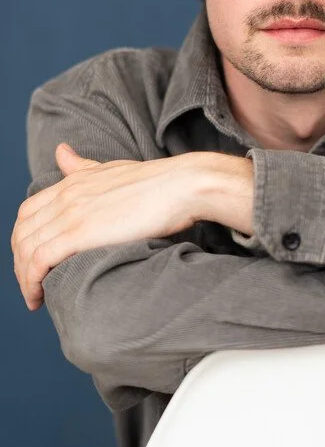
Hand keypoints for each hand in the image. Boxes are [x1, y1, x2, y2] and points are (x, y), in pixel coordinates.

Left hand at [12, 144, 206, 310]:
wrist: (182, 186)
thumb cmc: (159, 181)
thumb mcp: (112, 169)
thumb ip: (82, 166)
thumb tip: (61, 151)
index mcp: (73, 181)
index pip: (27, 212)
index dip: (24, 237)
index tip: (33, 258)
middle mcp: (66, 195)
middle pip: (22, 232)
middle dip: (19, 261)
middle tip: (32, 283)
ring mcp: (71, 212)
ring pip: (26, 249)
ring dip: (23, 276)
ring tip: (34, 296)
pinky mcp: (80, 232)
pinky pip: (39, 259)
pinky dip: (31, 279)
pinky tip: (39, 294)